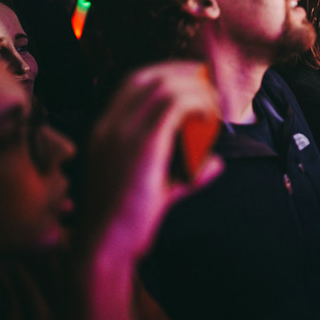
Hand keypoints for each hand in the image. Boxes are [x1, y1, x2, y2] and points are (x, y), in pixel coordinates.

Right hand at [80, 62, 222, 259]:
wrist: (104, 246)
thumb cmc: (127, 222)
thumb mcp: (158, 189)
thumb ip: (187, 174)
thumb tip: (216, 164)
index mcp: (104, 130)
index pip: (135, 81)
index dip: (168, 72)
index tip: (195, 80)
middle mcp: (109, 125)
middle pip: (151, 77)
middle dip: (186, 75)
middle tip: (211, 89)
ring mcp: (122, 133)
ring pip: (166, 88)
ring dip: (196, 92)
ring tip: (213, 109)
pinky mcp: (141, 145)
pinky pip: (175, 107)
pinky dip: (197, 106)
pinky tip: (209, 120)